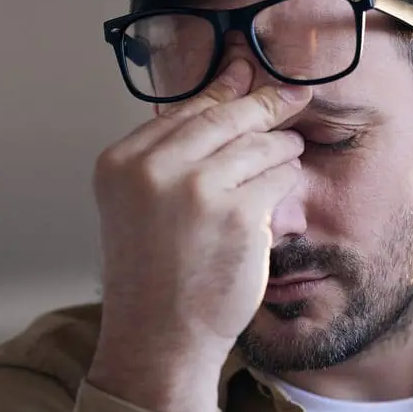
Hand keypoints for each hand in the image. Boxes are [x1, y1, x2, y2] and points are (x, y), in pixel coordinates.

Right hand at [88, 58, 310, 411]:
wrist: (161, 338)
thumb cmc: (155, 278)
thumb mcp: (139, 208)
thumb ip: (168, 160)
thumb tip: (217, 105)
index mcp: (121, 164)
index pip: (181, 111)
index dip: (222, 91)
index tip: (246, 73)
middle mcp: (153, 170)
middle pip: (222, 117)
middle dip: (264, 104)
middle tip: (292, 95)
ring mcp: (196, 190)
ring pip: (256, 144)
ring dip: (281, 145)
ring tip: (291, 148)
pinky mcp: (238, 215)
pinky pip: (277, 177)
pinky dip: (286, 178)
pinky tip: (287, 185)